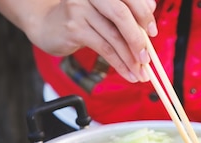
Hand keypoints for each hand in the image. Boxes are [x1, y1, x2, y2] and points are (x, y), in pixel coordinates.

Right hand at [21, 0, 157, 82]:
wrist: (47, 25)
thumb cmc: (81, 18)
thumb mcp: (104, 11)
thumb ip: (126, 13)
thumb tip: (150, 22)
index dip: (144, 14)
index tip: (153, 32)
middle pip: (121, 15)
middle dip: (138, 39)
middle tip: (148, 59)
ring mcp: (80, 10)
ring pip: (113, 37)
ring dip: (130, 59)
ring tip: (141, 73)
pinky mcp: (74, 28)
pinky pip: (104, 49)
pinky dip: (119, 64)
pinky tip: (128, 74)